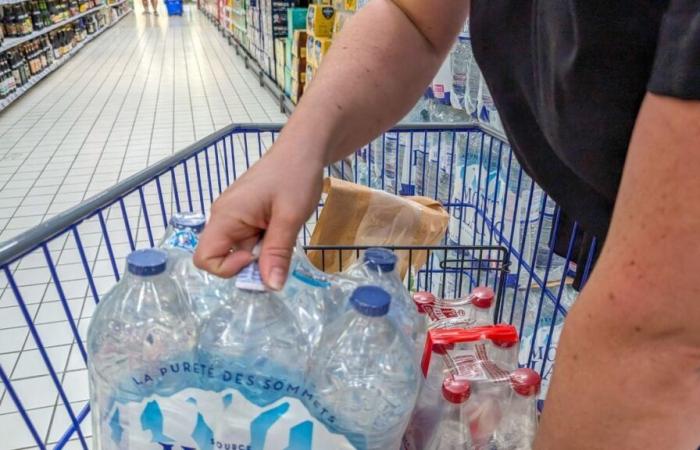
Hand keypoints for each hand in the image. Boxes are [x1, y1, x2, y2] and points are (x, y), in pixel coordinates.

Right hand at [193, 143, 323, 289]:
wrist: (303, 150)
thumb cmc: (295, 176)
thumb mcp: (290, 217)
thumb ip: (278, 252)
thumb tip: (271, 287)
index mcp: (225, 216)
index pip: (204, 258)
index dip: (228, 269)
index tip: (256, 258)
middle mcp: (223, 217)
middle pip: (223, 257)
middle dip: (251, 264)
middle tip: (279, 250)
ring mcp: (235, 217)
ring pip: (240, 251)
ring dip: (262, 253)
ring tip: (284, 234)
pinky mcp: (247, 216)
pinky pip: (250, 240)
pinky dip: (266, 243)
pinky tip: (282, 230)